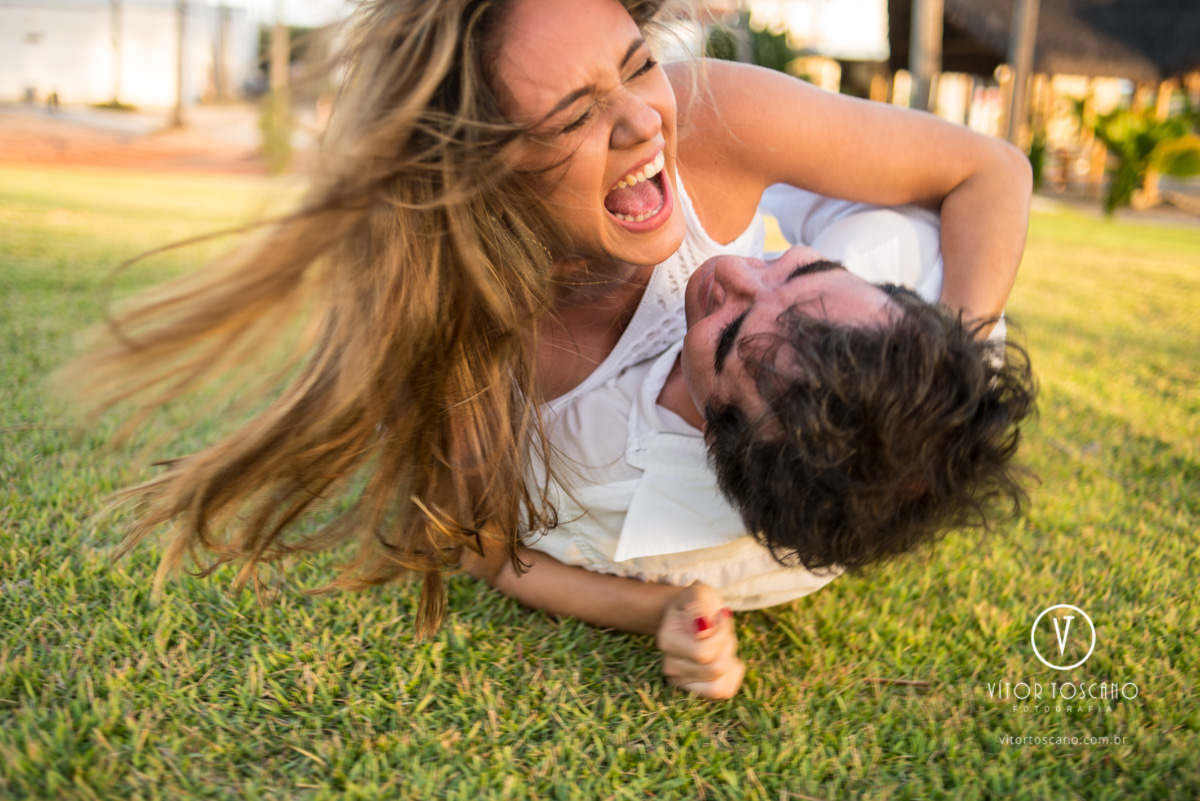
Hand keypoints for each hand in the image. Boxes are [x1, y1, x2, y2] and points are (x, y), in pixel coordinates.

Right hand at [656, 581, 743, 699]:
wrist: (695, 614)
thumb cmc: (698, 603)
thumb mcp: (699, 593)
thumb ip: (698, 607)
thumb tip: (702, 630)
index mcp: (667, 641)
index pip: (704, 652)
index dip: (721, 634)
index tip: (720, 616)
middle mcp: (670, 666)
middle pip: (715, 669)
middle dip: (726, 646)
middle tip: (720, 629)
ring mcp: (681, 681)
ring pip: (719, 685)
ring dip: (729, 661)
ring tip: (722, 643)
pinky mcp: (696, 690)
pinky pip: (724, 691)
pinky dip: (732, 675)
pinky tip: (727, 657)